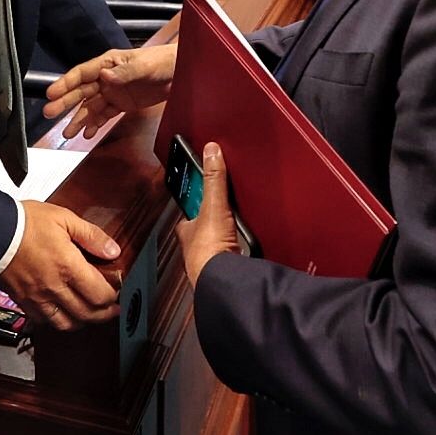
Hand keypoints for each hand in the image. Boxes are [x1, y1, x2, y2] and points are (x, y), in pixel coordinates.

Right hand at [0, 200, 120, 330]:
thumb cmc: (25, 223)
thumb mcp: (64, 218)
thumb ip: (91, 236)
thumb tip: (112, 251)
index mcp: (68, 267)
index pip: (100, 294)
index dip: (113, 297)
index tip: (118, 292)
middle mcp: (54, 287)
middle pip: (87, 314)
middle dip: (104, 314)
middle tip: (112, 309)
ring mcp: (37, 297)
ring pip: (66, 323)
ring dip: (82, 321)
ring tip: (90, 314)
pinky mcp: (23, 301)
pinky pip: (44, 322)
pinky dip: (57, 321)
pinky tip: (62, 312)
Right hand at [44, 45, 177, 138]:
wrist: (182, 72)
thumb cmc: (164, 61)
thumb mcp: (145, 65)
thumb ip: (125, 72)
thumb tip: (105, 76)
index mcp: (109, 64)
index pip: (82, 74)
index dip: (65, 84)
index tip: (51, 94)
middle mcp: (108, 78)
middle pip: (81, 92)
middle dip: (65, 103)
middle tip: (50, 113)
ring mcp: (115, 92)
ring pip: (91, 106)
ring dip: (79, 119)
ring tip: (68, 133)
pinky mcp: (124, 104)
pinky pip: (105, 115)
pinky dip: (96, 124)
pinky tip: (88, 134)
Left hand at [175, 143, 241, 286]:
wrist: (223, 282)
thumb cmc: (208, 252)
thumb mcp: (213, 206)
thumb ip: (214, 179)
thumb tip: (211, 152)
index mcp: (187, 232)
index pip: (187, 214)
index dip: (194, 205)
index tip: (200, 196)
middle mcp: (195, 249)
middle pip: (202, 231)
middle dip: (212, 224)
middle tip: (223, 214)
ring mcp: (211, 263)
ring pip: (216, 247)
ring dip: (225, 242)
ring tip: (238, 232)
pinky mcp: (227, 272)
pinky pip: (233, 259)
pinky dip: (239, 254)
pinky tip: (247, 251)